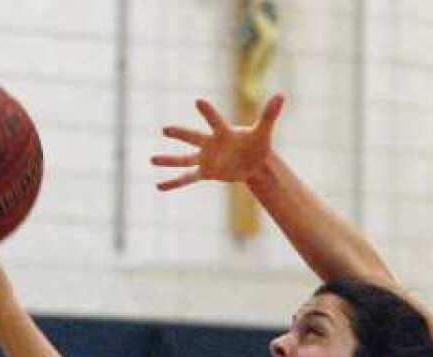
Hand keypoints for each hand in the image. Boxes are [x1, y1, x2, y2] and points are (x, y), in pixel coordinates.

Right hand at [152, 93, 284, 190]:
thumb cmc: (257, 143)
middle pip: (193, 137)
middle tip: (165, 129)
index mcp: (223, 132)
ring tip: (152, 160)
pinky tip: (159, 186)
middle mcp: (210, 143)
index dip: (208, 112)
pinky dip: (174, 182)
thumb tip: (281, 95)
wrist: (253, 161)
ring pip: (184, 159)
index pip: (215, 120)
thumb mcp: (263, 131)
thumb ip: (269, 115)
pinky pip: (187, 178)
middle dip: (180, 134)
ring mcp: (206, 158)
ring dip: (169, 160)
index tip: (198, 101)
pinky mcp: (206, 172)